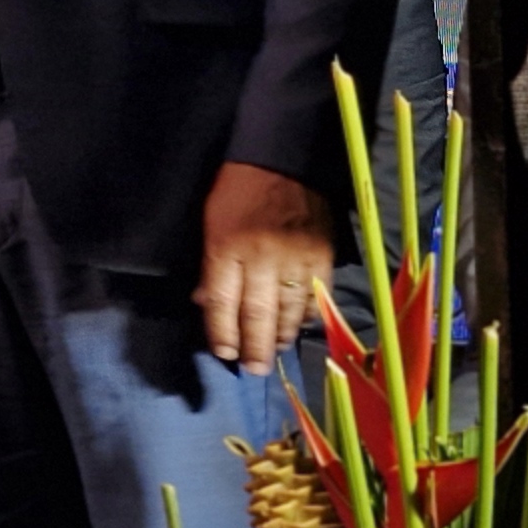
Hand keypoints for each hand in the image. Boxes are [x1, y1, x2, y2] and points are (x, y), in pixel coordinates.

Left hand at [198, 162, 331, 375]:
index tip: (223, 354)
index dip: (222, 333)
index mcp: (227, 247)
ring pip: (288, 309)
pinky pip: (314, 295)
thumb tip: (205, 303)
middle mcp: (261, 257)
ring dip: (280, 336)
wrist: (286, 157)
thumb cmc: (239, 190)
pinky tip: (299, 328)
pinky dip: (307, 315)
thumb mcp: (211, 222)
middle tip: (254, 370)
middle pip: (256, 313)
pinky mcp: (322, 254)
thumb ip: (210, 265)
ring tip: (274, 353)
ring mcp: (294, 257)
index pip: (223, 302)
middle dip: (253, 346)